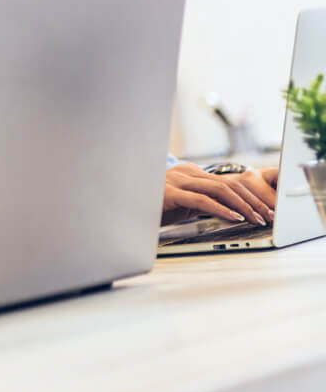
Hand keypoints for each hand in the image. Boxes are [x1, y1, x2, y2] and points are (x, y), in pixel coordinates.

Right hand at [162, 162, 276, 225]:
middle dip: (252, 201)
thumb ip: (202, 202)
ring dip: (242, 206)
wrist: (123, 209)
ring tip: (256, 219)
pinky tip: (234, 218)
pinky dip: (222, 209)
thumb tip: (229, 211)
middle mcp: (184, 172)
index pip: (227, 182)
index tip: (264, 210)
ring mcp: (176, 180)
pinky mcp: (169, 192)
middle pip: (228, 184)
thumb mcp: (182, 205)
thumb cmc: (152, 208)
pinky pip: (202, 200)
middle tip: (268, 216)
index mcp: (189, 173)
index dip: (249, 196)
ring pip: (219, 189)